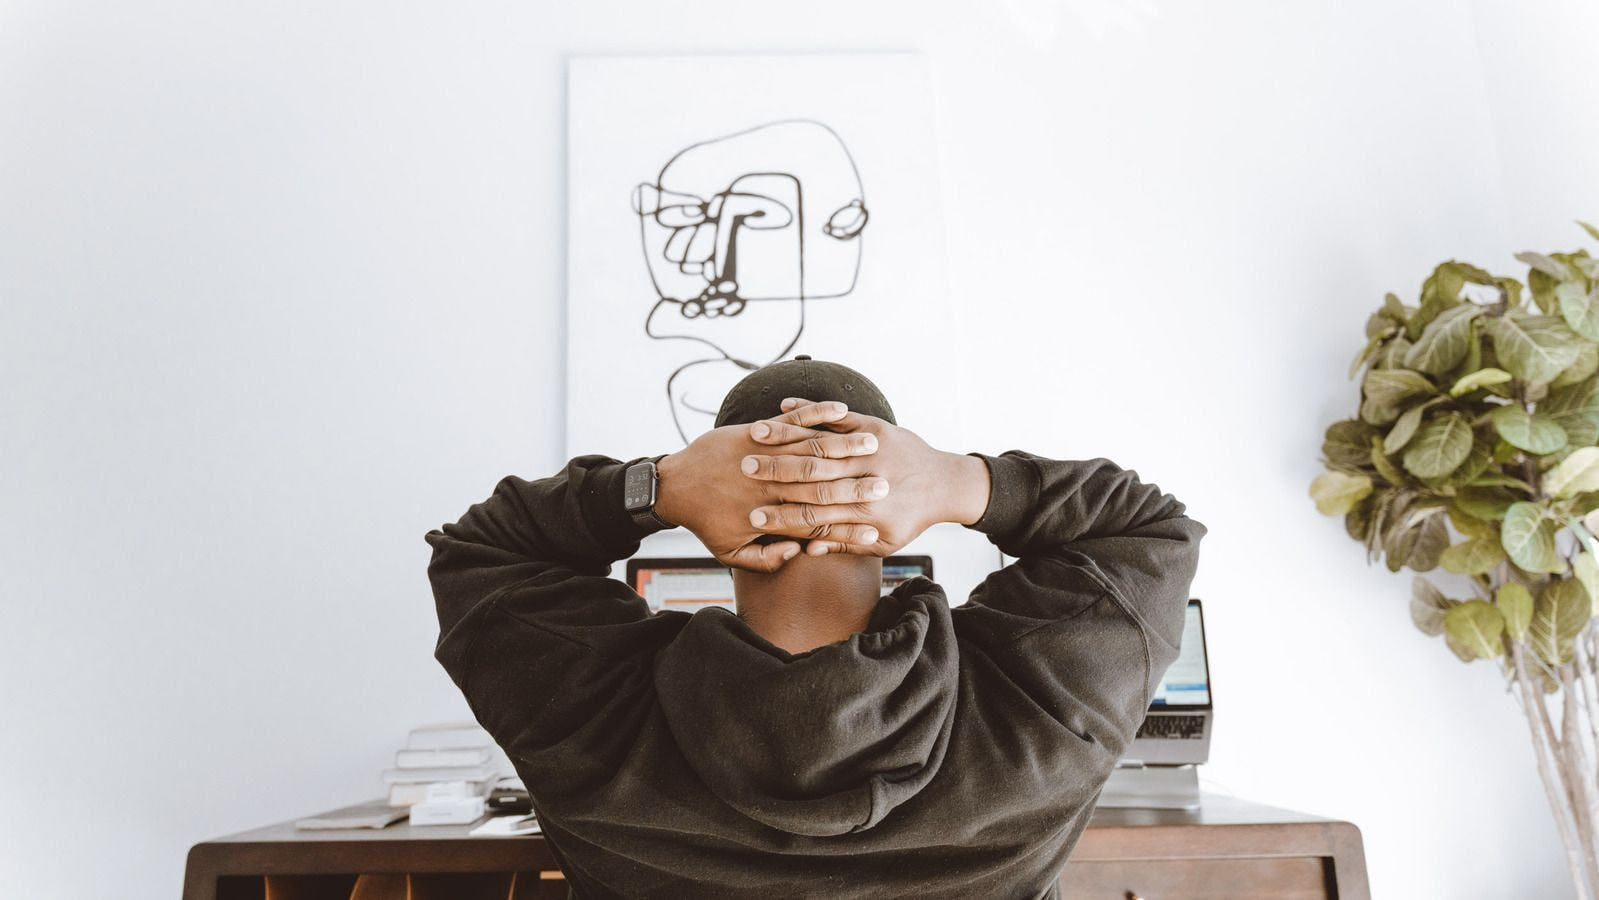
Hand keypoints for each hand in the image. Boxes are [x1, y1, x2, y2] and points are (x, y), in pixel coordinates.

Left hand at [654, 400, 885, 572]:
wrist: (675, 486)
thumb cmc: (704, 521)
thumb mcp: (729, 552)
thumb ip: (764, 559)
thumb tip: (798, 552)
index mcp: (768, 514)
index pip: (816, 520)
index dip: (847, 523)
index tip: (876, 524)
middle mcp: (770, 483)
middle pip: (822, 482)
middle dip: (857, 482)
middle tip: (887, 481)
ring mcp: (765, 454)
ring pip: (812, 447)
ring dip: (845, 444)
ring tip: (874, 443)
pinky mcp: (758, 431)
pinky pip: (792, 419)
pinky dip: (816, 412)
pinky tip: (840, 409)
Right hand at [740, 397, 991, 556]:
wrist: (945, 484)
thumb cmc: (910, 518)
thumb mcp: (883, 542)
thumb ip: (846, 544)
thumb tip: (809, 548)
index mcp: (864, 513)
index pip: (813, 514)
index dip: (780, 514)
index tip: (751, 514)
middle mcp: (865, 480)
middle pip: (810, 478)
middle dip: (773, 473)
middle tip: (742, 471)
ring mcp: (871, 451)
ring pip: (819, 445)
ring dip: (784, 438)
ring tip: (754, 436)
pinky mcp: (875, 428)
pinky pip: (838, 418)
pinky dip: (811, 411)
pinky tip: (784, 406)